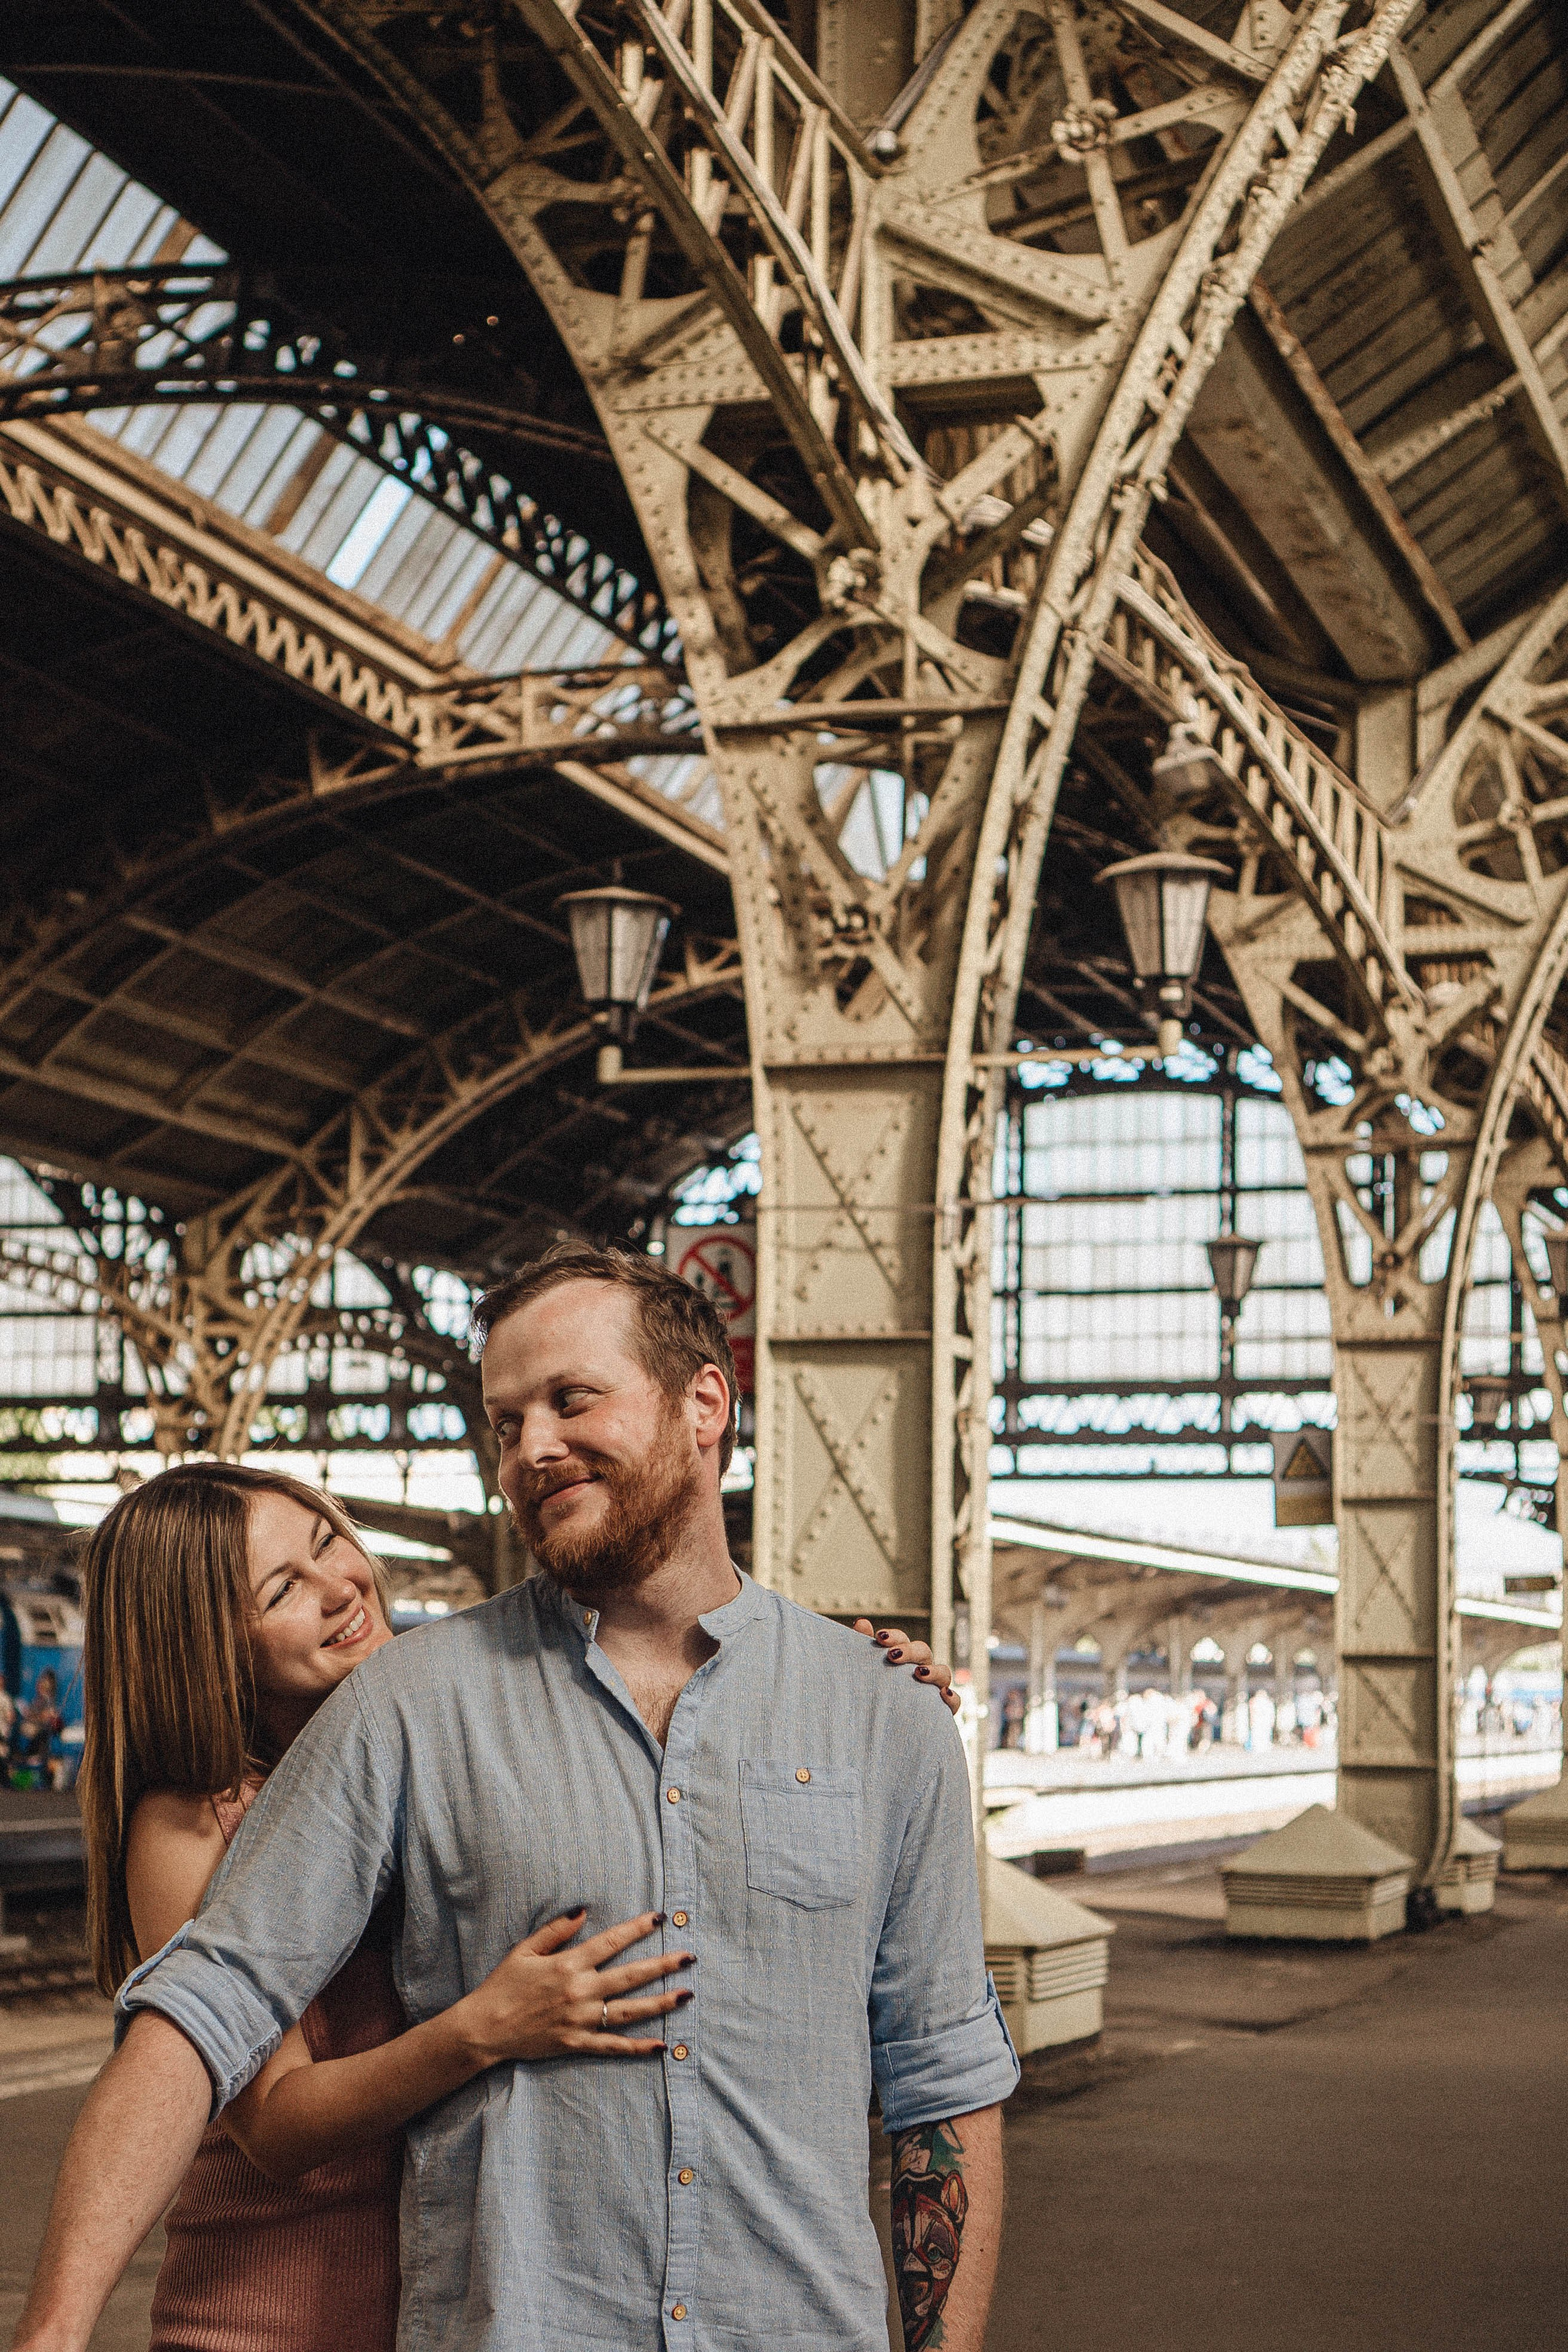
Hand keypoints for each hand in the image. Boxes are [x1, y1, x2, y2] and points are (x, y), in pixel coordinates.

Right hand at [460, 1910, 691, 2064]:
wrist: (485, 2028)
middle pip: (630, 1976)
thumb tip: (584, 1910)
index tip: (660, 1919)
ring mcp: (581, 2020)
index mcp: (569, 1964)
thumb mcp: (525, 1950)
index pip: (611, 1942)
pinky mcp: (577, 2044)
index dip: (637, 1928)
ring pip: (629, 2011)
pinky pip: (613, 2046)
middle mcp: (580, 1991)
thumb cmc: (503, 1985)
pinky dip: (638, 2047)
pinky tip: (661, 2044)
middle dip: (662, 1965)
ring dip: (660, 2003)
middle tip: (689, 1956)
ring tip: (686, 1995)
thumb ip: (556, 1930)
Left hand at [853, 1621, 960, 1715]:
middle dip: (910, 1650)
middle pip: (924, 1651)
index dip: (895, 1636)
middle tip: (892, 1655)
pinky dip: (952, 1697)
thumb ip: (862, 1649)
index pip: (903, 1641)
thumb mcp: (864, 1673)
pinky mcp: (942, 1711)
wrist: (880, 1735)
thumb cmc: (872, 1696)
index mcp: (903, 1659)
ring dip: (933, 1671)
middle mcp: (920, 1671)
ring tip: (918, 1673)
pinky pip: (955, 1702)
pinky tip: (942, 1695)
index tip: (880, 1637)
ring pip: (944, 1673)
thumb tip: (862, 1622)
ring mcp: (933, 1690)